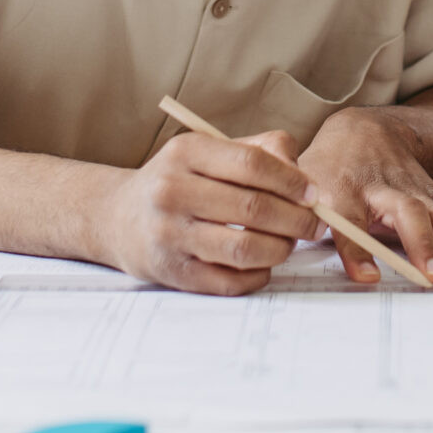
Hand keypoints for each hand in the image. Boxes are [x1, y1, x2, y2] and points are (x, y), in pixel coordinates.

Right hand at [104, 130, 321, 294]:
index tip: (314, 195)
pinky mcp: (171, 271)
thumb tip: (305, 179)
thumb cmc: (180, 181)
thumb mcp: (210, 151)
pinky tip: (263, 264)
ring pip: (245, 248)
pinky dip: (258, 275)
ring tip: (289, 244)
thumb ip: (260, 152)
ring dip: (280, 249)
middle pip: (254, 208)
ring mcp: (169, 234)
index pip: (252, 165)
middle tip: (314, 225)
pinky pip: (229, 281)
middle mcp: (172, 191)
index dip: (292, 182)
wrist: (119, 217)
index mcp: (186, 152)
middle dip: (297, 220)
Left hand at [300, 108, 432, 285]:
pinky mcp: (432, 196)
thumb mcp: (302, 183)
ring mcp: (412, 189)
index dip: (356, 250)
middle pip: (405, 213)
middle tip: (431, 277)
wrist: (365, 131)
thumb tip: (273, 244)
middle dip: (420, 244)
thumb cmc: (327, 167)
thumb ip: (293, 213)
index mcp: (342, 187)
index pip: (348, 220)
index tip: (366, 277)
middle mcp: (382, 186)